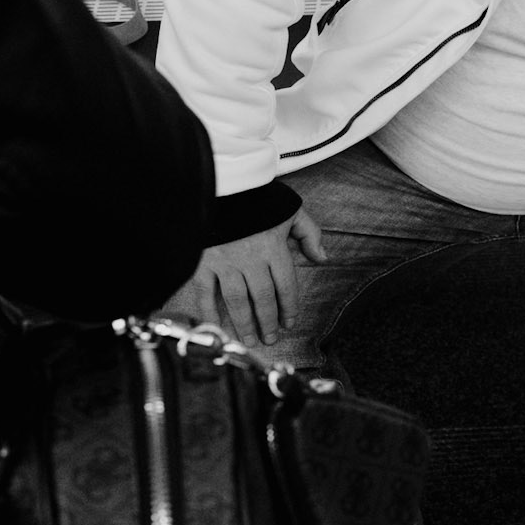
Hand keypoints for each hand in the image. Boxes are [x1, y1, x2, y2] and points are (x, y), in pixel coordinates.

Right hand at [166, 209, 325, 347]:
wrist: (220, 183)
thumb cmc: (256, 196)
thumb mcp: (291, 208)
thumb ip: (309, 233)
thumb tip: (323, 258)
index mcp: (273, 247)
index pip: (285, 286)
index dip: (289, 308)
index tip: (289, 323)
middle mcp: (250, 259)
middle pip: (262, 299)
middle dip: (268, 322)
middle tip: (270, 339)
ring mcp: (224, 262)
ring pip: (236, 301)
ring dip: (244, 324)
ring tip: (250, 340)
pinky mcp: (202, 261)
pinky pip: (205, 293)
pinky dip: (209, 312)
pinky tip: (217, 327)